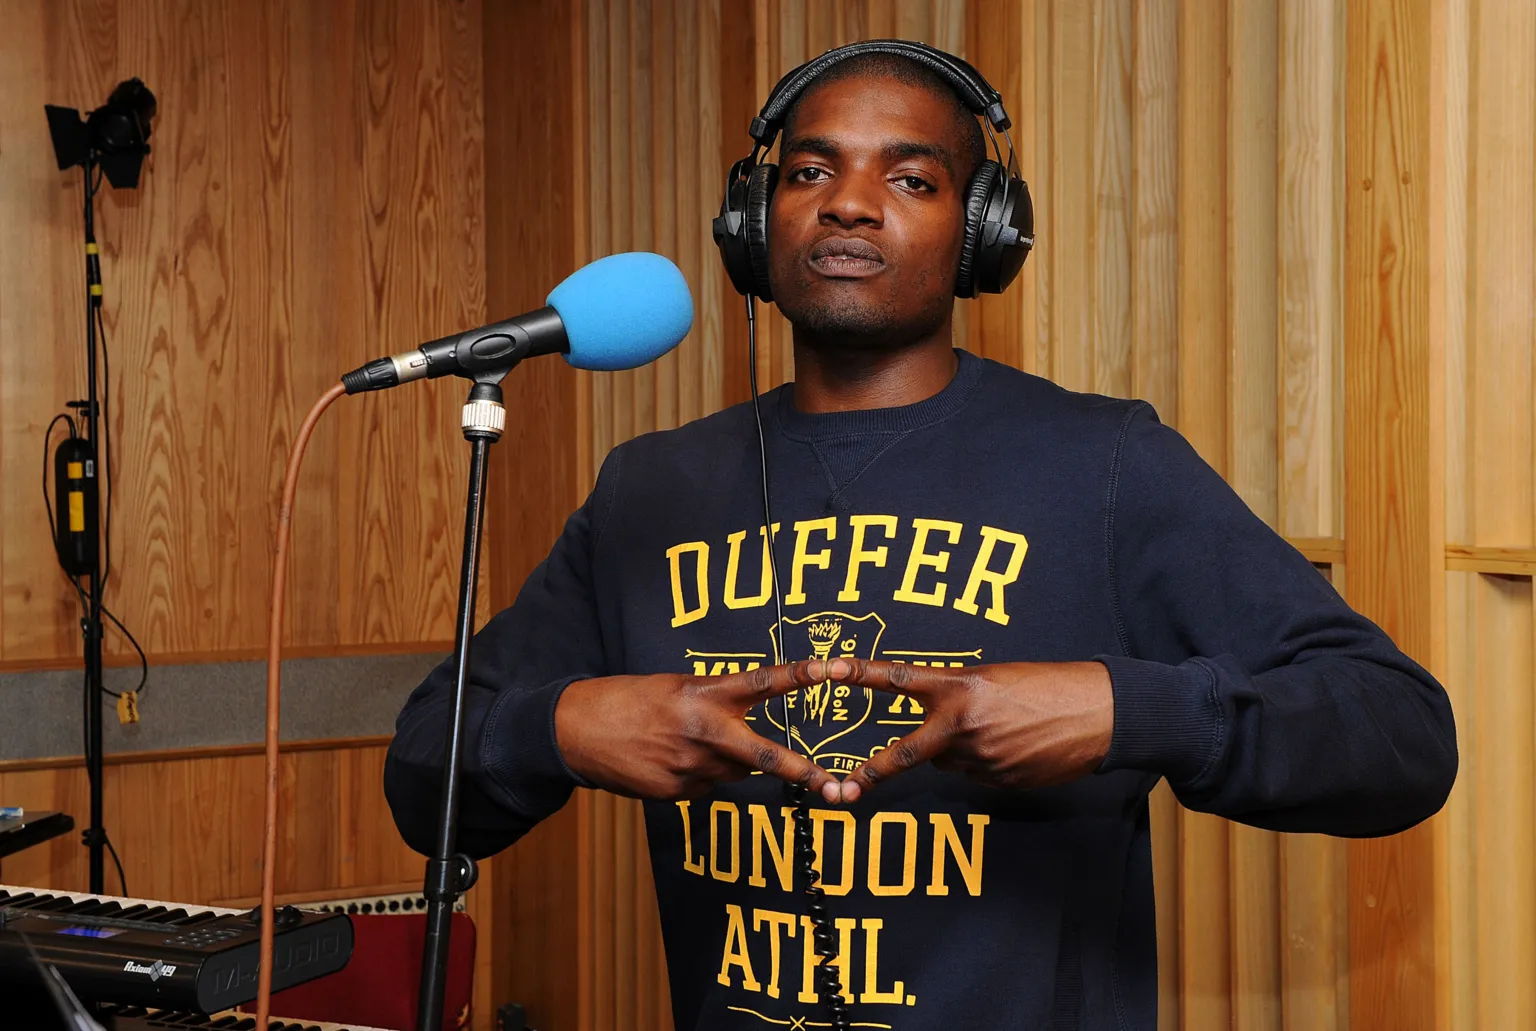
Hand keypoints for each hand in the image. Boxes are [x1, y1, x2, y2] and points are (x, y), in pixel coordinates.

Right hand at [555, 660, 843, 802]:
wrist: (574, 731)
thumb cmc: (625, 700)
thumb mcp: (673, 687)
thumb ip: (712, 703)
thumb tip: (742, 728)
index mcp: (702, 695)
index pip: (761, 682)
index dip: (798, 676)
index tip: (830, 670)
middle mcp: (702, 733)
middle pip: (763, 756)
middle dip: (803, 772)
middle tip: (835, 787)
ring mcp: (690, 768)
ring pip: (734, 771)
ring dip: (728, 760)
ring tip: (688, 743)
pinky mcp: (676, 794)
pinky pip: (706, 786)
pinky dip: (699, 774)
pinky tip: (668, 760)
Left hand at [835, 660, 1114, 802]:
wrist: (1101, 715)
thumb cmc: (1051, 686)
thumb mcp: (997, 678)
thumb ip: (959, 697)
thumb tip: (938, 726)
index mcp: (960, 687)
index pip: (900, 678)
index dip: (862, 674)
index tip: (830, 669)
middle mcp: (963, 725)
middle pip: (907, 754)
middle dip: (874, 771)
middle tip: (847, 787)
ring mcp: (981, 758)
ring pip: (950, 761)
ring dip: (961, 750)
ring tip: (1001, 729)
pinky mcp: (999, 781)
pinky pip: (978, 774)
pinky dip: (988, 762)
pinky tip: (1016, 746)